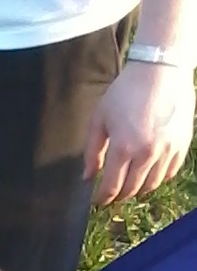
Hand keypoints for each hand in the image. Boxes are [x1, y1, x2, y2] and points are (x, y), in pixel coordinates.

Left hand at [83, 60, 195, 205]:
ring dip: (138, 189)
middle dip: (118, 196)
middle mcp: (147, 153)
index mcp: (123, 147)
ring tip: (129, 185)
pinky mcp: (182, 144)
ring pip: (151, 185)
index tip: (97, 201)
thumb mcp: (100, 118)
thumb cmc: (126, 91)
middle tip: (111, 194)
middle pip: (131, 190)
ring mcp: (167, 150)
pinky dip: (157, 178)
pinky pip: (169, 172)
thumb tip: (87, 177)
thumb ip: (92, 151)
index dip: (102, 199)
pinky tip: (148, 173)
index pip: (111, 187)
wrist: (161, 69)